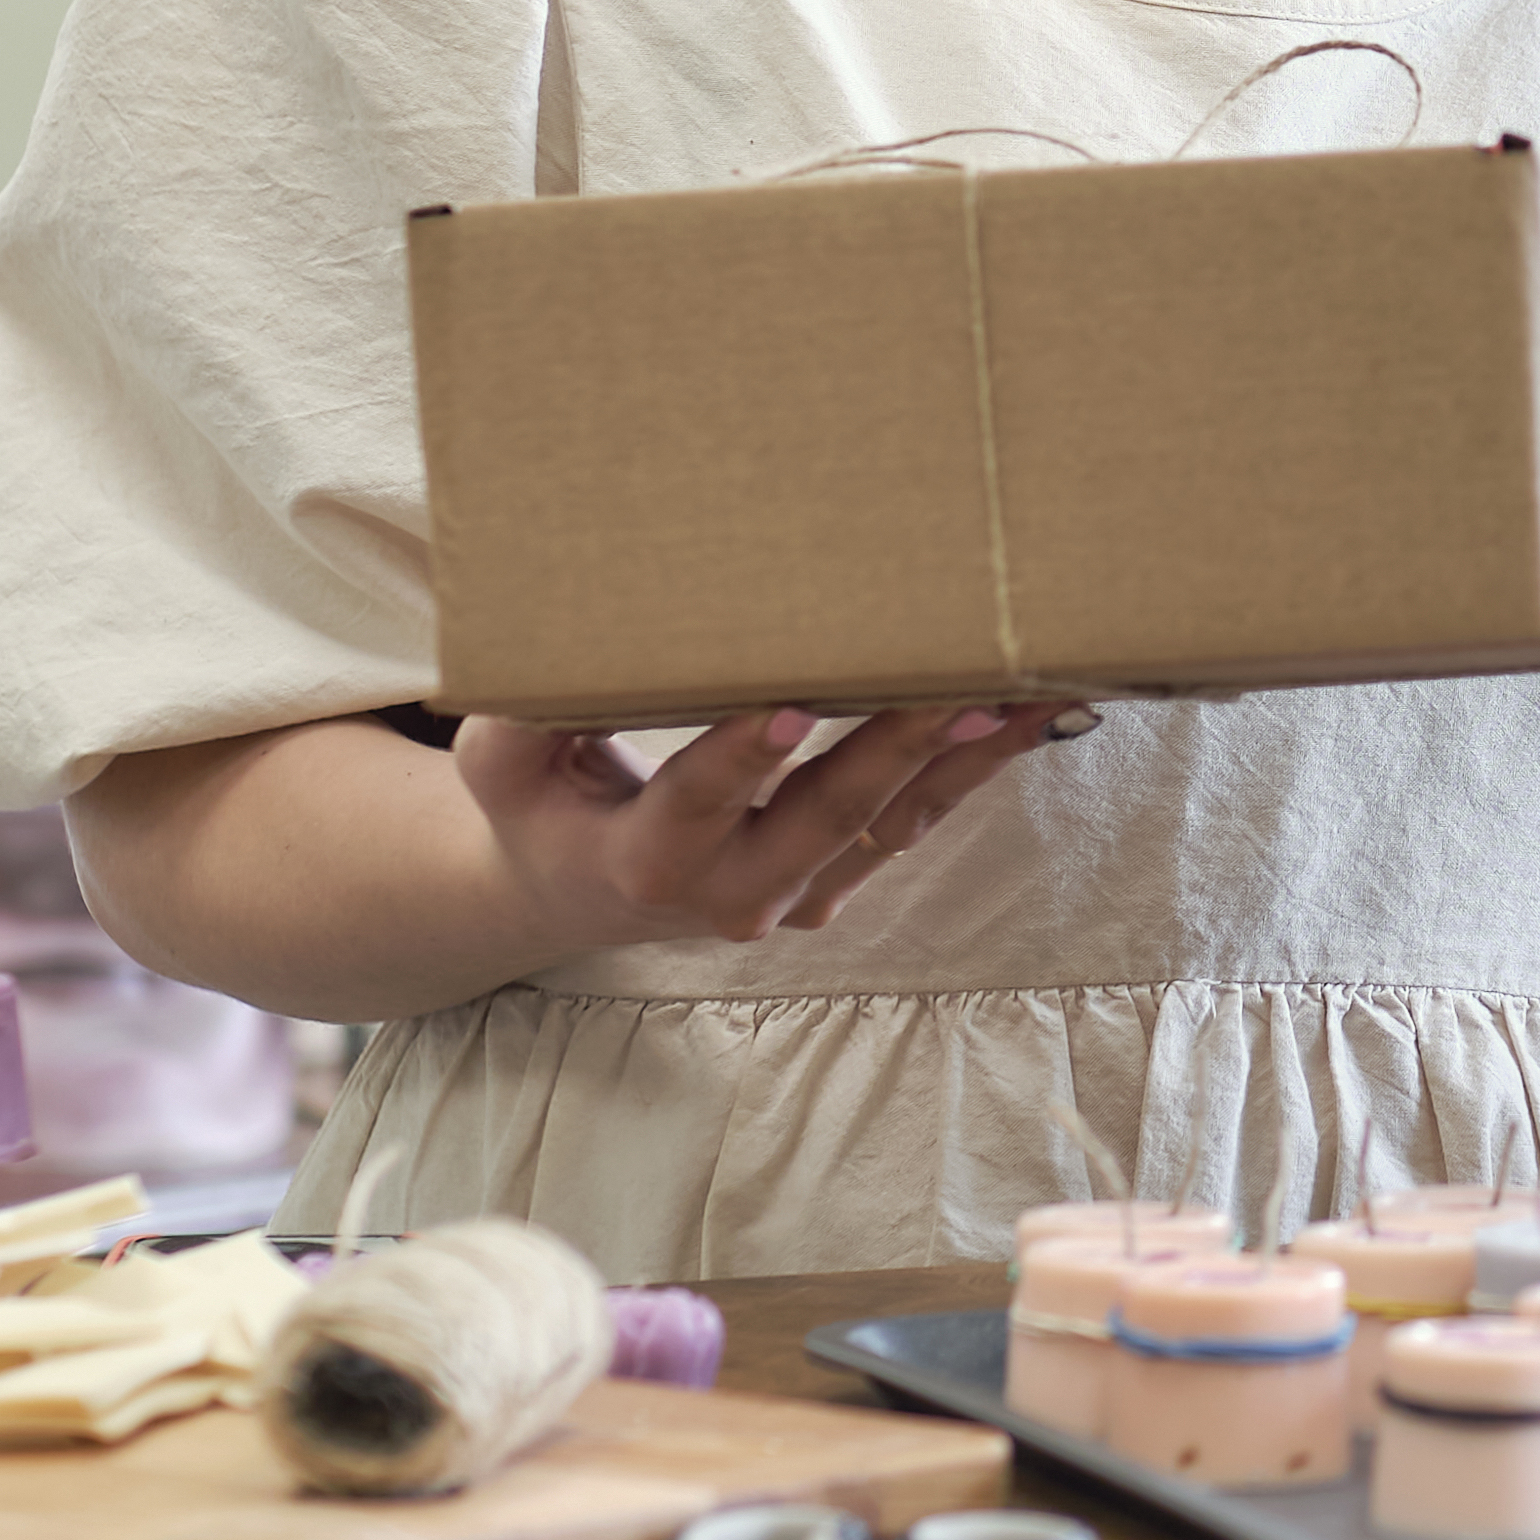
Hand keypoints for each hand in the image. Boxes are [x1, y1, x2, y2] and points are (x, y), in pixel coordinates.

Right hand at [449, 701, 1088, 949]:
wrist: (578, 891)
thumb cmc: (540, 807)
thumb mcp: (503, 767)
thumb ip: (523, 718)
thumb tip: (553, 645)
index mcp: (649, 862)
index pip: (699, 801)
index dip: (744, 756)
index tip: (793, 705)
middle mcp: (735, 892)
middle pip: (828, 814)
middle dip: (897, 743)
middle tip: (958, 684)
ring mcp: (799, 894)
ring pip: (894, 821)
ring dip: (966, 756)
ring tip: (1035, 690)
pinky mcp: (838, 881)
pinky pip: (915, 823)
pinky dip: (971, 769)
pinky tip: (1030, 714)